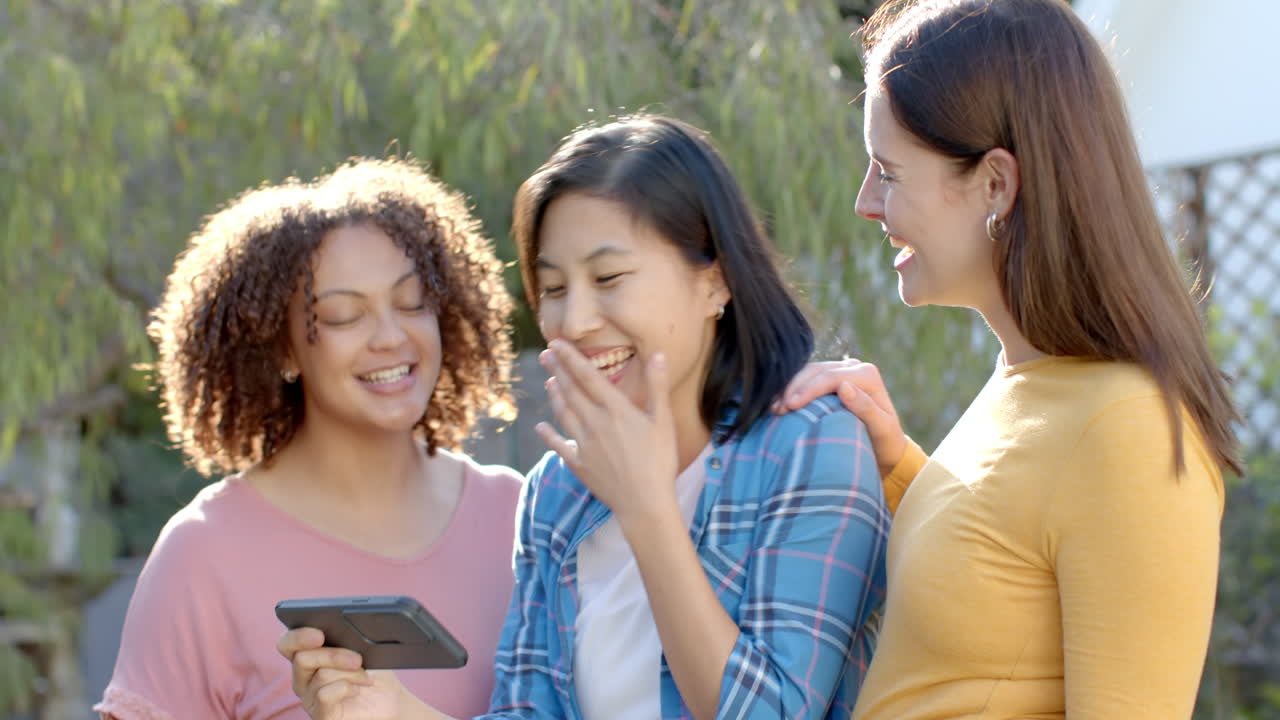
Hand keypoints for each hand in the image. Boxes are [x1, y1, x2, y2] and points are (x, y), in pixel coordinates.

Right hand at [278, 627, 412, 719]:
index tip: (319, 634)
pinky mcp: (321, 715)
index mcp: (309, 656)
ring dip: (351, 673)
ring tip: (366, 677)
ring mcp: (310, 698)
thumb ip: (348, 639)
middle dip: (334, 654)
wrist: (388, 704)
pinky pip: (324, 696)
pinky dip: (346, 688)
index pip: (287, 643)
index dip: (298, 636)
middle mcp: (303, 678)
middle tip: (358, 659)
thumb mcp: (364, 651)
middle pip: (302, 658)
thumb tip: (347, 630)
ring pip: (321, 675)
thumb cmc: (373, 674)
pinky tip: (357, 690)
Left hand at [535, 340, 679, 527]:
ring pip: (564, 414)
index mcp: (616, 410)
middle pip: (571, 391)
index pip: (588, 377)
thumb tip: (657, 354)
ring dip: (555, 396)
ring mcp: (584, 444)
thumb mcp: (664, 421)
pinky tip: (540, 427)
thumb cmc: (659, 461)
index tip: (556, 343)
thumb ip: (657, 386)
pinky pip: (559, 446)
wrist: (644, 503)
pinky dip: (549, 435)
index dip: (571, 358)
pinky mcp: (579, 465)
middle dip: (557, 370)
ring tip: (548, 381)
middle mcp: (595, 423)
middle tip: (546, 354)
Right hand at [775, 359, 905, 477]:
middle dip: (794, 388)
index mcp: (868, 375)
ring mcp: (841, 370)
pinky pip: (806, 378)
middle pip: (817, 371)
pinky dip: (791, 389)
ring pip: (808, 372)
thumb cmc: (885, 442)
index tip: (791, 406)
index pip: (832, 377)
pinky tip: (778, 403)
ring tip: (774, 407)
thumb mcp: (882, 428)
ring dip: (789, 388)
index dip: (809, 390)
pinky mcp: (830, 379)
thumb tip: (844, 386)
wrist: (886, 447)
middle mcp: (855, 367)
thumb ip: (865, 408)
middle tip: (776, 409)